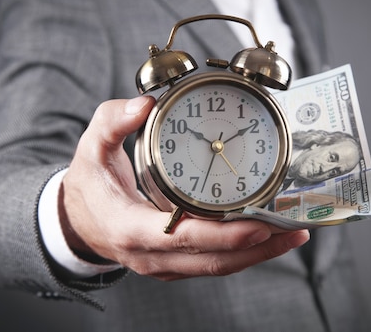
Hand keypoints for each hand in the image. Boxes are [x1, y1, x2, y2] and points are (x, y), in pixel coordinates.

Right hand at [59, 96, 309, 280]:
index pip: (182, 237)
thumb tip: (143, 104)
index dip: (223, 235)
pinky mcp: (174, 264)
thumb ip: (113, 122)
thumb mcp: (91, 147)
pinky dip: (243, 253)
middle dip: (257, 247)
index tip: (258, 225)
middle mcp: (150, 255)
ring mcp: (164, 265)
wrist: (76, 221)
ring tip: (291, 232)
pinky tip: (268, 237)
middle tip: (293, 228)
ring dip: (258, 253)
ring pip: (218, 266)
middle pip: (212, 260)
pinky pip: (214, 263)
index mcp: (130, 228)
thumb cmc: (89, 184)